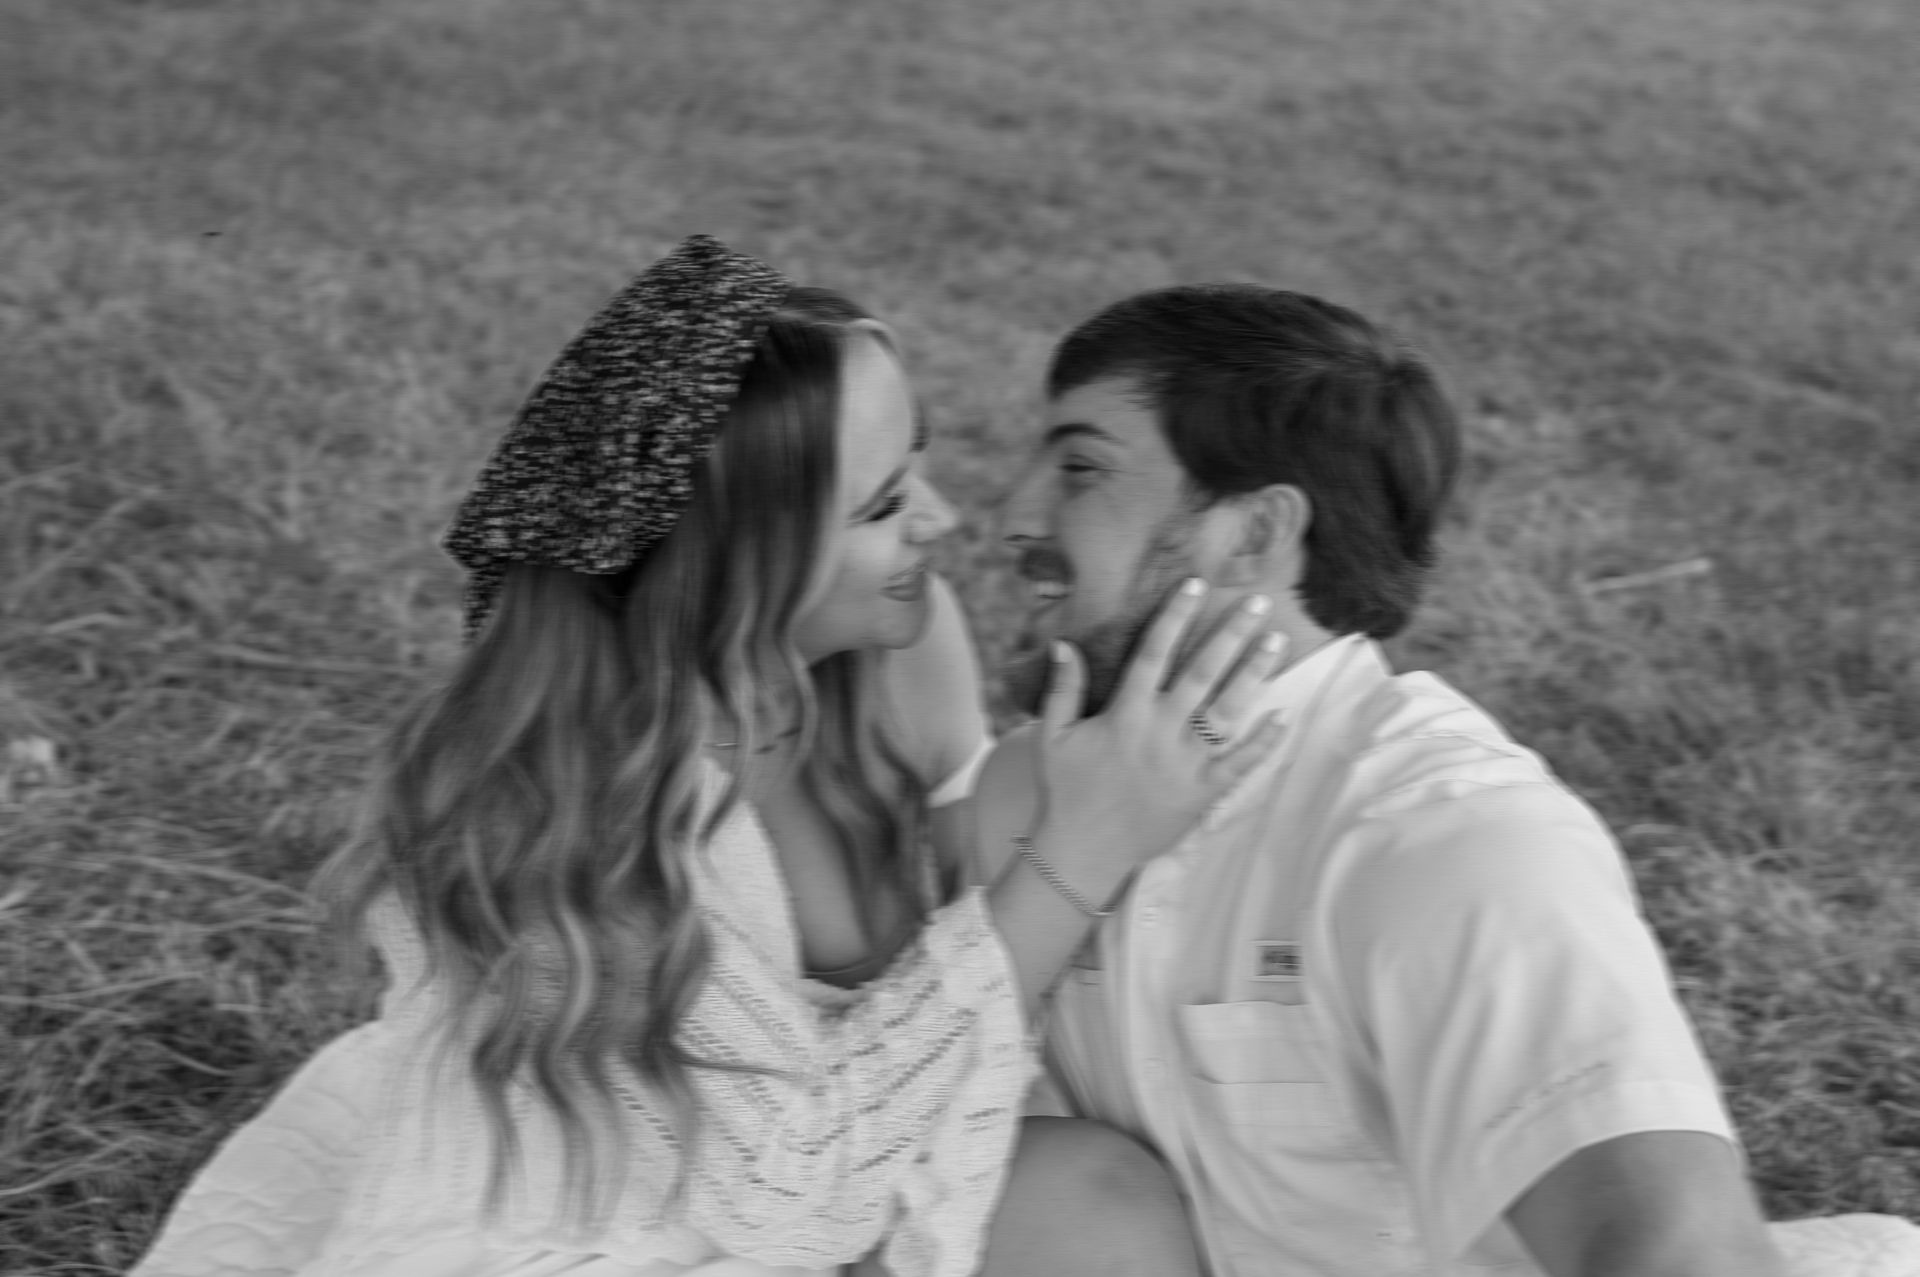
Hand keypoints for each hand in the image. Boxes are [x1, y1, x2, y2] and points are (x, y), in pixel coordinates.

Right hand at [1031, 579, 1288, 867]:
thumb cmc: (1066, 791)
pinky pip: (1240, 764)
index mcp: (1125, 714)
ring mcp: (1186, 763)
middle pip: (1202, 672)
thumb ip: (1062, 688)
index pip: (1154, 652)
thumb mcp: (1051, 736)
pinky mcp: (1203, 793)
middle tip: (1258, 603)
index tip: (1196, 584)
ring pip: (1228, 711)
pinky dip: (1263, 742)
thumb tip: (1064, 642)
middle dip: (1231, 634)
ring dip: (1254, 674)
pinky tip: (1283, 717)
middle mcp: (1161, 732)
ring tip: (1277, 642)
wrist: (1084, 851)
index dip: (1175, 616)